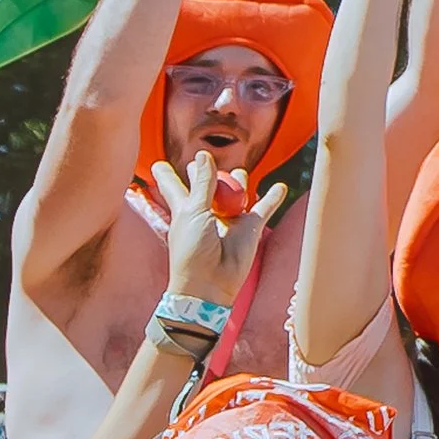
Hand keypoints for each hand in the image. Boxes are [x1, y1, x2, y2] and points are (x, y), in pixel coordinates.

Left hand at [152, 152, 288, 296]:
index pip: (171, 184)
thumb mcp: (192, 211)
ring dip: (240, 180)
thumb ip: (201, 182)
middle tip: (206, 166)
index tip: (159, 164)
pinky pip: (264, 208)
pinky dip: (272, 198)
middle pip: (207, 182)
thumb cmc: (192, 250)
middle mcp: (205, 210)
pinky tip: (280, 187)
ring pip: (237, 190)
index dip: (165, 173)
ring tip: (239, 178)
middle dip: (207, 171)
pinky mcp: (249, 229)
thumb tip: (203, 155)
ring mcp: (229, 218)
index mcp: (184, 206)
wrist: (210, 284)